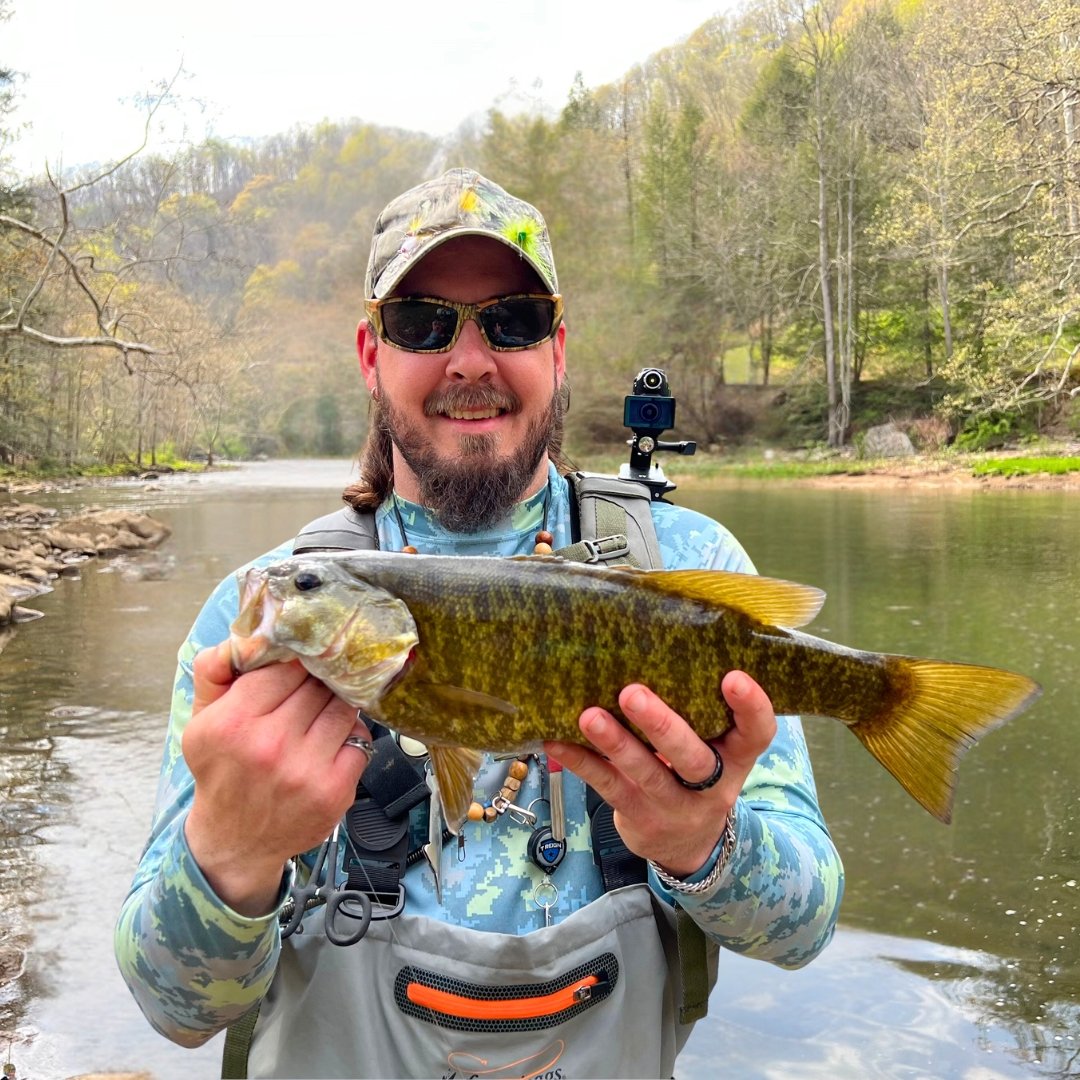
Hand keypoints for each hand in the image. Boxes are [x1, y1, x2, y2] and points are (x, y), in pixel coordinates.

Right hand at [182, 641, 370, 915]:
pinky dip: (350, 736)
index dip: (294, 664)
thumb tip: (247, 633)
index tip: (298, 665)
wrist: (235, 841)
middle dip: (317, 682)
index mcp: (232, 722)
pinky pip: (361, 739)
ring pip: (342, 707)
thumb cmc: (221, 770)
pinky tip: (330, 744)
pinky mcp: (335, 790)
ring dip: (336, 706)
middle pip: (316, 684)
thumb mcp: (201, 720)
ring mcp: (306, 770)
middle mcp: (269, 745)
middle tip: (312, 688)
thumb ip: (216, 670)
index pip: (284, 666)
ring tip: (320, 715)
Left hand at [545, 671, 776, 878]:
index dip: (751, 707)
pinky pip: (606, 786)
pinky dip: (580, 762)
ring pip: (644, 773)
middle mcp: (710, 786)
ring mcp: (672, 805)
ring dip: (615, 743)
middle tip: (632, 693)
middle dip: (662, 726)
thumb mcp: (716, 750)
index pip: (757, 734)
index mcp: (736, 759)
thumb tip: (659, 644)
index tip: (733, 677)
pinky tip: (556, 741)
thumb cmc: (697, 774)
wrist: (689, 847)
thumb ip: (701, 711)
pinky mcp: (637, 816)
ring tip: (589, 716)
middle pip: (692, 758)